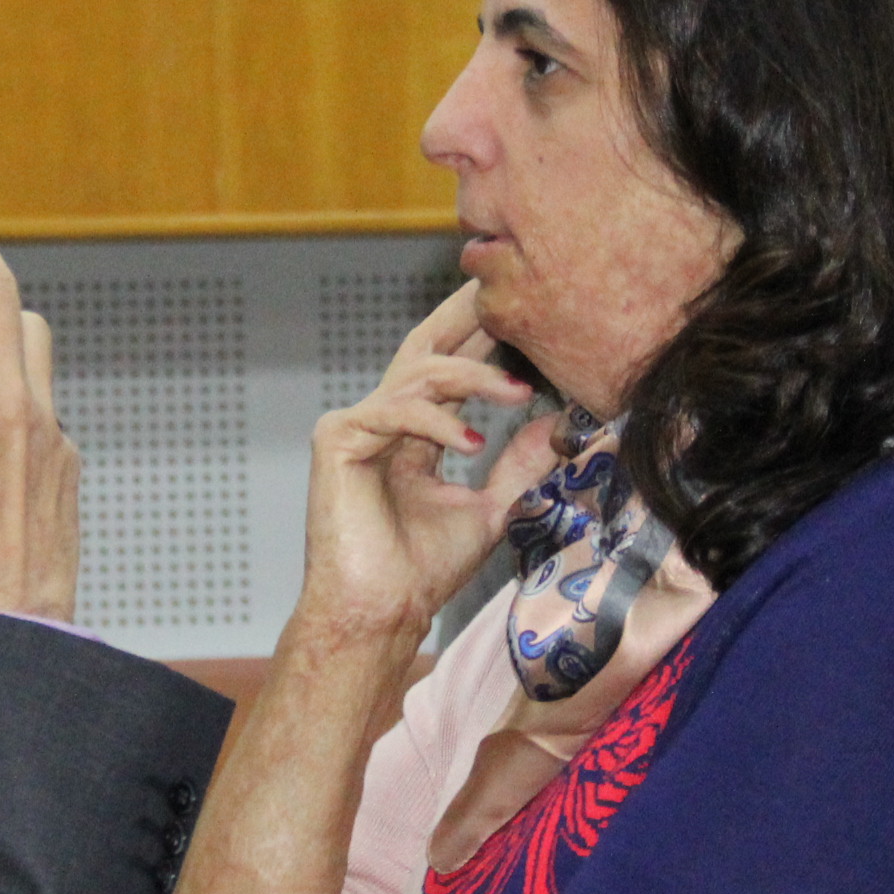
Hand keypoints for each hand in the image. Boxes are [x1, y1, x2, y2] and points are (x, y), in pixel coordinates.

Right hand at [299, 283, 550, 642]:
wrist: (380, 613)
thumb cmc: (421, 571)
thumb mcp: (489, 508)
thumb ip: (516, 464)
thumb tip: (556, 426)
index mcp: (414, 432)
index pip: (452, 367)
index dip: (484, 334)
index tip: (525, 304)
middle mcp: (384, 419)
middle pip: (427, 346)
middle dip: (467, 313)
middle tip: (504, 281)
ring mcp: (357, 426)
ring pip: (420, 375)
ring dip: (474, 377)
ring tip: (518, 393)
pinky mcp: (337, 439)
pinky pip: (394, 411)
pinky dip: (435, 421)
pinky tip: (470, 439)